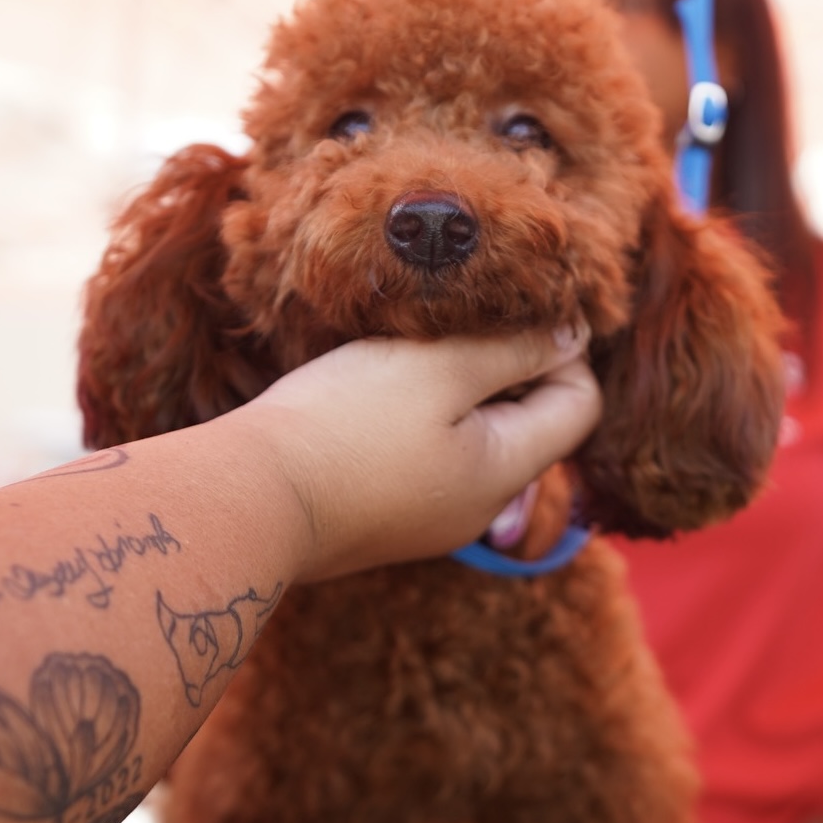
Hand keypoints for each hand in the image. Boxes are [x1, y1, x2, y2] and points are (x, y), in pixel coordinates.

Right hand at [235, 325, 601, 580]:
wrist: (242, 502)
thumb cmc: (344, 425)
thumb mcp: (438, 368)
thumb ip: (514, 350)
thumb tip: (573, 336)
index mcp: (504, 473)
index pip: (580, 404)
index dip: (562, 346)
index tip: (513, 304)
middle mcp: (477, 509)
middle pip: (528, 421)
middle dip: (504, 363)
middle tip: (453, 319)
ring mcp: (426, 518)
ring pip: (471, 434)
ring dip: (453, 385)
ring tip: (407, 349)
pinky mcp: (379, 514)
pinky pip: (424, 453)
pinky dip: (415, 413)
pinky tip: (370, 386)